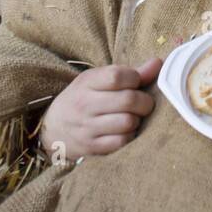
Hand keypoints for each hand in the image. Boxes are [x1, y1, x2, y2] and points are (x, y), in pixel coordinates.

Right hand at [39, 57, 161, 160]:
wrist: (53, 127)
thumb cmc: (84, 98)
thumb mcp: (99, 80)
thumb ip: (130, 73)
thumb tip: (157, 63)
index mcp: (87, 82)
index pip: (117, 76)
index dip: (135, 78)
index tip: (136, 82)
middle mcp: (85, 105)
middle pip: (128, 100)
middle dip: (144, 101)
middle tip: (144, 103)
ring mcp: (87, 128)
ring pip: (128, 122)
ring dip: (137, 120)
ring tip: (134, 117)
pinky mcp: (91, 148)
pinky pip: (121, 142)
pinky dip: (129, 136)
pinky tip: (126, 131)